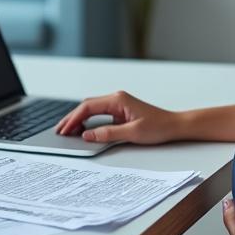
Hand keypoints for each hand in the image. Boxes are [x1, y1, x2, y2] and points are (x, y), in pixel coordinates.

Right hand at [53, 91, 181, 143]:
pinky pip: (99, 114)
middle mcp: (116, 99)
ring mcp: (117, 104)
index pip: (88, 107)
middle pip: (86, 106)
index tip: (64, 129)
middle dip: (72, 118)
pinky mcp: (120, 111)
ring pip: (91, 109)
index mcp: (117, 100)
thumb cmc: (158, 127)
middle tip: (60, 130)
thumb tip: (87, 135)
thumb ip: (108, 134)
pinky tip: (82, 129)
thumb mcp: (132, 133)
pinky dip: (88, 121)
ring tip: (67, 131)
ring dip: (79, 119)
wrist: (174, 125)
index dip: (73, 119)